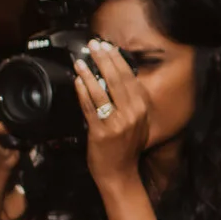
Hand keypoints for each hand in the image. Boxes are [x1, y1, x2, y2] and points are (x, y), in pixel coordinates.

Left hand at [73, 39, 151, 190]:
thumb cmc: (125, 148)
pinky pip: (90, 107)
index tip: (108, 47)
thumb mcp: (136, 123)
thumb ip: (131, 103)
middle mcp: (133, 113)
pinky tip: (78, 80)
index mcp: (142, 109)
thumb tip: (117, 79)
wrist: (120, 174)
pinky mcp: (101, 131)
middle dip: (104, 59)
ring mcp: (117, 123)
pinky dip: (83, 91)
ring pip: (103, 90)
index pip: (130, 78)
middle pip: (117, 79)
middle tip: (94, 45)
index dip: (118, 60)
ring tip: (80, 60)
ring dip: (90, 72)